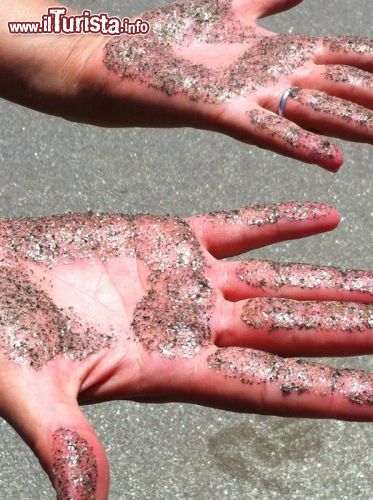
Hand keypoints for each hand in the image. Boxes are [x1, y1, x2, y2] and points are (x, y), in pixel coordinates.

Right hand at [0, 202, 370, 498]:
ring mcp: (187, 280)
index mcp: (169, 369)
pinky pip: (240, 229)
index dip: (323, 395)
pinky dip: (282, 222)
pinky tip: (325, 216)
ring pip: (276, 283)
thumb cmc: (4, 337)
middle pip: (287, 335)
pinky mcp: (172, 238)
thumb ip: (64, 439)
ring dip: (329, 284)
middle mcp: (192, 327)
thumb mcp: (28, 389)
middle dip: (347, 335)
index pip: (265, 388)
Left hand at [2, 1, 371, 170]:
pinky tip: (332, 160)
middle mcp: (270, 80)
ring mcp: (247, 98)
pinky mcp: (218, 111)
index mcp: (278, 55)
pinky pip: (266, 131)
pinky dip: (299, 144)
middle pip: (338, 89)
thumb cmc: (168, 37)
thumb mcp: (233, 4)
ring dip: (352, 128)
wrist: (116, 61)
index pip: (344, 60)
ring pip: (312, 114)